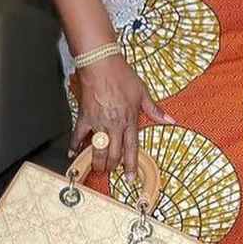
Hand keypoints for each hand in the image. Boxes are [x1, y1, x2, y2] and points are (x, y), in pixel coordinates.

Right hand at [67, 53, 177, 183]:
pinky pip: (78, 135)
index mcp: (129, 120)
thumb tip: (170, 120)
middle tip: (112, 171)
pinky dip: (75, 145)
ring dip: (97, 162)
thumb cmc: (121, 76)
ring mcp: (98, 122)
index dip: (130, 166)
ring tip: (98, 167)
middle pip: (113, 154)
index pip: (131, 149)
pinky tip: (73, 153)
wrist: (101, 65)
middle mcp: (114, 125)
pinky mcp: (85, 117)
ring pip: (97, 150)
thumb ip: (155, 110)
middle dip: (113, 167)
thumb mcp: (142, 92)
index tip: (129, 179)